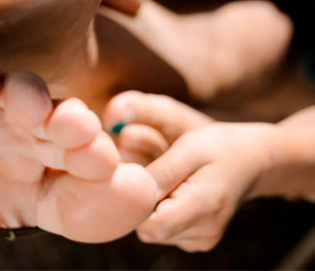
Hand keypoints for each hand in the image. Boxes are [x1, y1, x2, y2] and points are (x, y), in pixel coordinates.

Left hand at [137, 122, 277, 251]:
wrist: (254, 160)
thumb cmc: (220, 147)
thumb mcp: (189, 148)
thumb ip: (162, 172)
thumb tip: (135, 193)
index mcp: (203, 207)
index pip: (151, 226)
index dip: (136, 205)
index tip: (140, 182)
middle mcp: (205, 232)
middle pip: (150, 231)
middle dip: (144, 206)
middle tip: (159, 178)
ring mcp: (203, 240)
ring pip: (155, 233)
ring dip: (154, 210)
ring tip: (173, 183)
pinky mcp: (200, 240)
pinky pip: (167, 232)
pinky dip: (164, 214)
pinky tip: (178, 194)